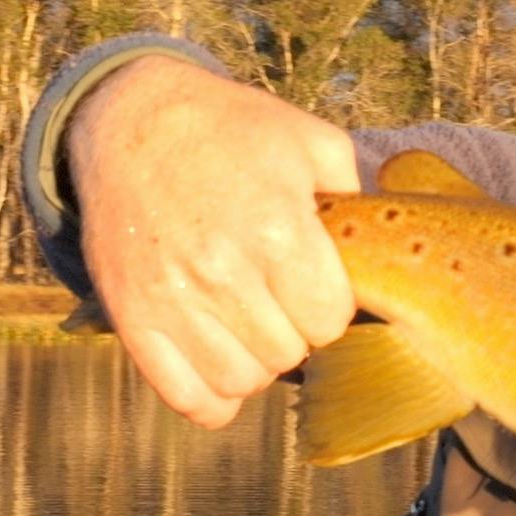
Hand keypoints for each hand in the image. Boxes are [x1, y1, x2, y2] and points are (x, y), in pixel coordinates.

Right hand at [67, 55, 359, 427]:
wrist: (130, 118)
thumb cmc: (231, 128)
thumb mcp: (310, 140)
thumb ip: (355, 196)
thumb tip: (385, 246)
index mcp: (278, 229)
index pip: (330, 321)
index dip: (330, 306)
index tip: (314, 283)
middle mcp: (223, 272)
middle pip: (289, 355)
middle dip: (294, 332)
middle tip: (278, 298)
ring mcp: (172, 299)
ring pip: (241, 383)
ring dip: (255, 363)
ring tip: (249, 323)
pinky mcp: (132, 317)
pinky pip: (186, 397)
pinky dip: (211, 396)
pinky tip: (219, 361)